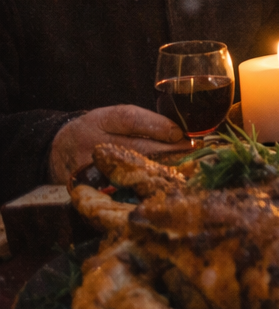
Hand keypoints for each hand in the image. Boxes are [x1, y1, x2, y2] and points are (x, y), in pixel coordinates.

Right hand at [49, 105, 185, 183]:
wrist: (56, 149)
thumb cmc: (97, 131)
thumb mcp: (112, 118)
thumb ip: (141, 123)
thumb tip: (181, 133)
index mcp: (101, 120)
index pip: (131, 119)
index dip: (158, 126)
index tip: (180, 133)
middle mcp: (92, 142)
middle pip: (134, 147)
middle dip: (167, 150)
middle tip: (192, 153)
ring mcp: (87, 167)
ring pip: (127, 171)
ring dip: (157, 171)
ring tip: (182, 170)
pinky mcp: (85, 188)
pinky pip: (115, 189)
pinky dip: (138, 189)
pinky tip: (158, 188)